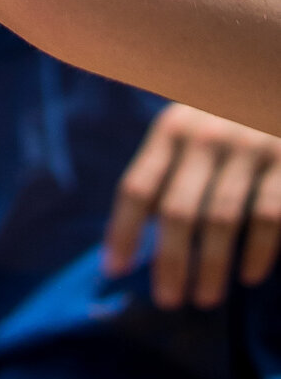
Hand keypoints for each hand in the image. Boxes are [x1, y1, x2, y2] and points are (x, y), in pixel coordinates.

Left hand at [105, 100, 280, 309]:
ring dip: (210, 265)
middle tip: (167, 300)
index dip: (122, 231)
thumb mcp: (187, 129)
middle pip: (175, 211)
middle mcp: (203, 137)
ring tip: (203, 298)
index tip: (113, 270)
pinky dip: (258, 251)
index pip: (136, 187)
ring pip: (220, 219)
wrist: (267, 78)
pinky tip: (248, 277)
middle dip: (168, 261)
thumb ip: (165, 170)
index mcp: (170, 130)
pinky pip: (267, 215)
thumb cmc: (223, 115)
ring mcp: (246, 148)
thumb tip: (136, 232)